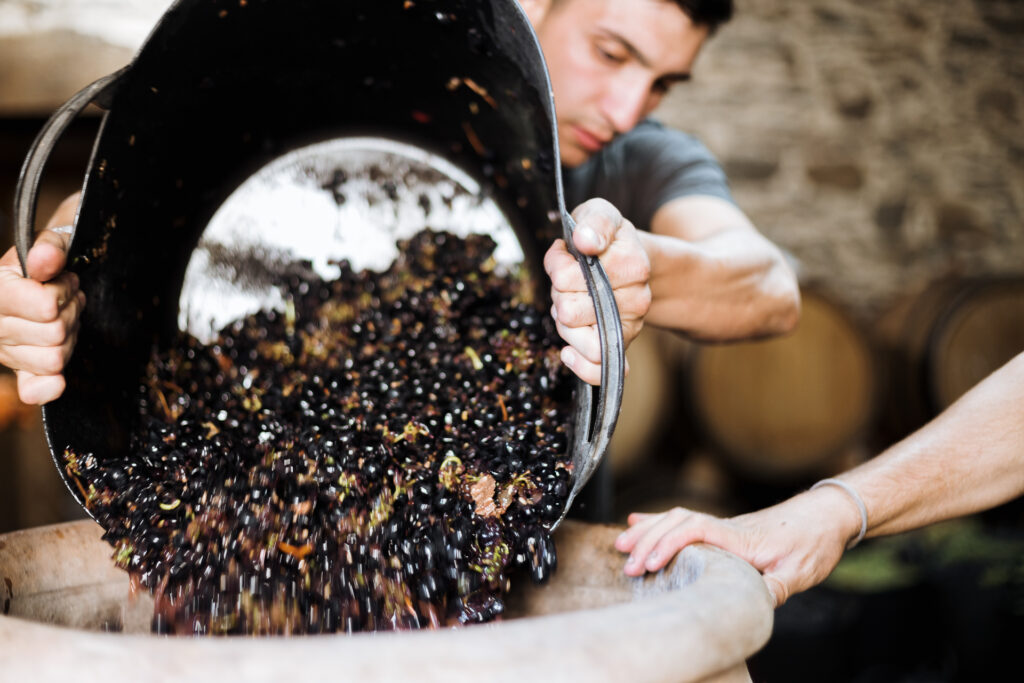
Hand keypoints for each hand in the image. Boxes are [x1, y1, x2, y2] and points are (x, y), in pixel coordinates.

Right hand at [0, 193, 84, 403]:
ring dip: (70, 335)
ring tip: (63, 315)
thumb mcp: (51, 240)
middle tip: (66, 295)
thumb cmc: (49, 257)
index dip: (61, 294)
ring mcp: (6, 350)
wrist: (48, 271)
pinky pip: (32, 389)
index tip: (61, 279)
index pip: (44, 307)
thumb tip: (46, 261)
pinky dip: (47, 388)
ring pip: (55, 358)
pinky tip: (58, 382)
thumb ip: (50, 248)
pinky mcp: (21, 369)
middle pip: (55, 334)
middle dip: (70, 312)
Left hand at [543, 198, 650, 384]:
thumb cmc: (609, 239)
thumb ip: (594, 221)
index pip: (570, 276)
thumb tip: (586, 239)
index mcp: (632, 264)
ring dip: (565, 326)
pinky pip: (599, 370)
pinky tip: (567, 351)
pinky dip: (581, 365)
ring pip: (582, 341)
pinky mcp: (621, 345)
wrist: (633, 260)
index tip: (563, 252)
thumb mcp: (601, 214)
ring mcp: (630, 325)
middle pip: (570, 311)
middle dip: (558, 294)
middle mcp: (636, 299)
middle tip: (567, 282)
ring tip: (569, 306)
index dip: (557, 265)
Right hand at [613, 488, 861, 606]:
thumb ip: (775, 588)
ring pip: (676, 519)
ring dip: (648, 531)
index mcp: (741, 538)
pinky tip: (637, 522)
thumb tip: (751, 604)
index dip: (669, 544)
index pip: (696, 530)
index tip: (651, 564)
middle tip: (629, 566)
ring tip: (622, 547)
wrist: (827, 515)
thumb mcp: (801, 572)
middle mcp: (727, 527)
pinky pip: (684, 520)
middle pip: (677, 523)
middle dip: (648, 542)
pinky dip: (658, 521)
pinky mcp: (724, 529)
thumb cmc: (815, 543)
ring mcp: (724, 526)